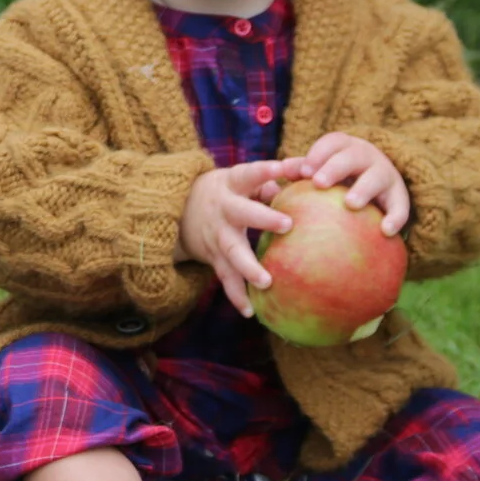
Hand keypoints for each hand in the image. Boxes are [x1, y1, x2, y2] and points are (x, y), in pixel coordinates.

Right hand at [177, 158, 301, 317]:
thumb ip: (270, 178)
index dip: (264, 171)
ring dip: (248, 267)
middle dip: (263, 218)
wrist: (176, 211)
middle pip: (242, 213)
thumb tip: (303, 174)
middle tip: (287, 224)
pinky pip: (226, 279)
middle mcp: (223, 211)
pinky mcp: (214, 258)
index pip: (248, 174)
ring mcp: (217, 236)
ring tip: (266, 282)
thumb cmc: (225, 192)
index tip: (282, 169)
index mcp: (231, 186)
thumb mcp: (239, 179)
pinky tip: (251, 311)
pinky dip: (237, 296)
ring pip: (232, 252)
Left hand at [287, 132, 410, 236]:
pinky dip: (395, 217)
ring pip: (376, 177)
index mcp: (345, 147)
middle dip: (334, 168)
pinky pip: (400, 207)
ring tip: (350, 204)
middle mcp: (367, 156)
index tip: (303, 173)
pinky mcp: (399, 196)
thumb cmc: (341, 177)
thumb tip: (281, 169)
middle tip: (319, 183)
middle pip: (352, 157)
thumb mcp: (324, 169)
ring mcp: (385, 174)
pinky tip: (385, 231)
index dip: (317, 155)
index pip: (331, 143)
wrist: (382, 181)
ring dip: (363, 189)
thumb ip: (304, 169)